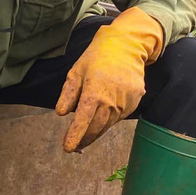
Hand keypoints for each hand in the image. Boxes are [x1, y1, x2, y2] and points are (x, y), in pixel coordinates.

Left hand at [55, 8, 163, 151]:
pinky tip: (100, 121)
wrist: (127, 46)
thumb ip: (68, 94)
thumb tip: (61, 114)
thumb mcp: (76, 71)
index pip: (83, 120)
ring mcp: (125, 103)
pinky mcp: (134, 103)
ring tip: (83, 139)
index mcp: (94, 92)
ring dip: (95, 133)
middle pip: (96, 128)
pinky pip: (118, 117)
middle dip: (84, 139)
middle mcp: (112, 101)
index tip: (67, 148)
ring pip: (107, 125)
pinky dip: (107, 122)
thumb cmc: (97, 57)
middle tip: (73, 146)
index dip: (75, 136)